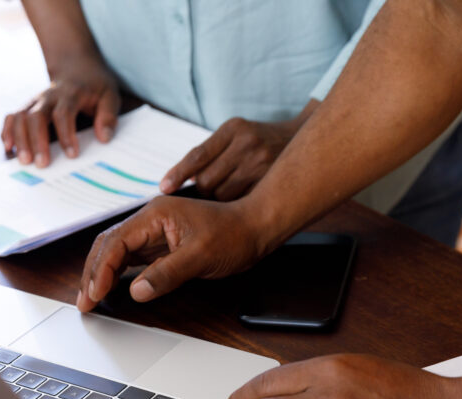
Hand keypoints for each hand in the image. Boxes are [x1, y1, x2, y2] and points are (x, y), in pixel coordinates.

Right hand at [1, 58, 119, 167]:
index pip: (64, 114)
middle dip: (37, 141)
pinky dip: (7, 132)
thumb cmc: (94, 86)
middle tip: (42, 164)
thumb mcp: (110, 95)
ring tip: (24, 161)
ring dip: (20, 139)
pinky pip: (11, 117)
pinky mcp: (27, 107)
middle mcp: (48, 97)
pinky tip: (9, 148)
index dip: (66, 135)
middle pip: (36, 116)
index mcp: (70, 94)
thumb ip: (108, 115)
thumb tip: (104, 138)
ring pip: (20, 117)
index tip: (72, 155)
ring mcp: (35, 101)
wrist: (76, 66)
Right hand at [76, 195, 280, 311]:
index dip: (102, 269)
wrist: (254, 228)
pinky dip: (117, 273)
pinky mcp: (161, 243)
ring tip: (90, 298)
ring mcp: (154, 231)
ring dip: (102, 274)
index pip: (116, 242)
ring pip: (116, 251)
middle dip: (93, 273)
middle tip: (84, 301)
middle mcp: (150, 220)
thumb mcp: (200, 257)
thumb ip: (166, 274)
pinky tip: (111, 287)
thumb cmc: (233, 235)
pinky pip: (131, 257)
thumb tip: (137, 291)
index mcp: (155, 215)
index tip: (95, 293)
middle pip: (108, 244)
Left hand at [159, 114, 307, 199]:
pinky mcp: (270, 181)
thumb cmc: (255, 141)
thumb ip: (210, 153)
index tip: (163, 188)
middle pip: (208, 180)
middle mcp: (248, 144)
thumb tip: (177, 182)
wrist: (298, 140)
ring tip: (226, 193)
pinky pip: (240, 202)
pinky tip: (237, 204)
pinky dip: (233, 206)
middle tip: (206, 191)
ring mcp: (262, 164)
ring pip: (222, 195)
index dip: (178, 174)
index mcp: (233, 128)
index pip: (198, 155)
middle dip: (201, 190)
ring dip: (217, 200)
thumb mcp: (234, 134)